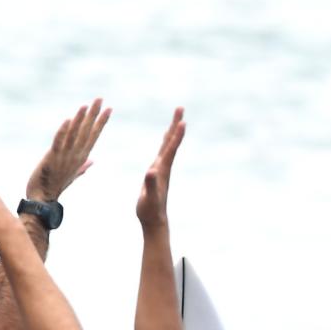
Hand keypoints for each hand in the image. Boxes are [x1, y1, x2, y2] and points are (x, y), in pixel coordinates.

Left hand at [25, 98, 110, 200]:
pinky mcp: (51, 158)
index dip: (101, 122)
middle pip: (87, 132)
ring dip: (80, 119)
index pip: (93, 136)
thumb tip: (92, 161)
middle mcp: (75, 156)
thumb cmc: (55, 186)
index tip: (109, 108)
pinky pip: (59, 143)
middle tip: (100, 99)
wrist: (42, 199)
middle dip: (94, 115)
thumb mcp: (72, 175)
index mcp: (80, 158)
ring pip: (74, 134)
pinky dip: (63, 131)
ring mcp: (64, 157)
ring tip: (85, 105)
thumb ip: (82, 166)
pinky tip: (67, 120)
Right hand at [137, 108, 185, 230]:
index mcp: (162, 170)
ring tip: (176, 119)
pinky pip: (163, 153)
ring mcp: (162, 170)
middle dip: (175, 125)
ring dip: (172, 132)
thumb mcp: (148, 198)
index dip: (176, 135)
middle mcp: (164, 167)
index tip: (182, 121)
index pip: (170, 149)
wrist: (154, 221)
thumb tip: (151, 172)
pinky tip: (165, 140)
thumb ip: (150, 185)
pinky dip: (165, 143)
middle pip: (171, 142)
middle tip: (180, 108)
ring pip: (168, 146)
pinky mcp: (158, 173)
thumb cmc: (150, 211)